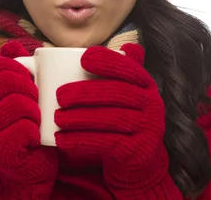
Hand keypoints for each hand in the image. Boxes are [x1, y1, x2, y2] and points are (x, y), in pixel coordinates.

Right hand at [0, 41, 57, 197]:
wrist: (27, 167)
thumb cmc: (25, 124)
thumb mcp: (19, 93)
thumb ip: (14, 68)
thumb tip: (11, 45)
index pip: (0, 64)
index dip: (22, 69)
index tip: (30, 83)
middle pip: (9, 80)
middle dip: (31, 88)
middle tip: (35, 102)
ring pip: (19, 103)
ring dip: (35, 110)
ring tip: (35, 121)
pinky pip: (25, 128)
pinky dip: (36, 131)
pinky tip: (33, 138)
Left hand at [54, 44, 168, 191]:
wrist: (138, 162)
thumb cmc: (123, 121)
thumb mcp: (124, 95)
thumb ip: (118, 72)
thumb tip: (112, 48)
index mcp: (146, 85)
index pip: (129, 68)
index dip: (107, 61)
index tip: (83, 59)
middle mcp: (153, 104)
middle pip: (117, 93)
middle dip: (85, 92)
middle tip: (59, 95)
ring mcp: (148, 128)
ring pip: (111, 118)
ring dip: (80, 118)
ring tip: (57, 118)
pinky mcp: (138, 150)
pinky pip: (108, 143)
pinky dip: (82, 140)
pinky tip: (62, 139)